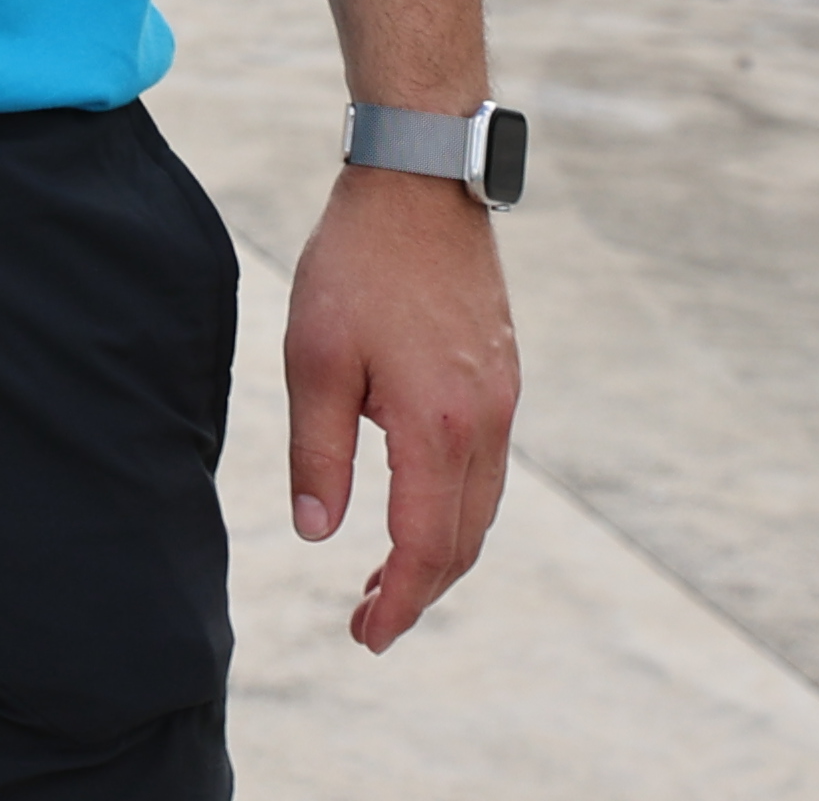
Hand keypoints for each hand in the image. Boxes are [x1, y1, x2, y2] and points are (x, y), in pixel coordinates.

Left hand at [281, 160, 517, 651]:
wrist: (420, 181)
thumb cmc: (357, 265)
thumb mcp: (314, 359)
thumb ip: (318, 454)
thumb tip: (318, 533)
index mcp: (437, 427)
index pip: (426, 547)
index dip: (398, 603)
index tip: (365, 636)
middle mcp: (487, 423)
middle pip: (464, 540)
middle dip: (420, 590)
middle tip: (370, 619)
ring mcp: (504, 398)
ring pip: (483, 506)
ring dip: (442, 551)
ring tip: (388, 575)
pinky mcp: (503, 374)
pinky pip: (489, 466)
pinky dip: (457, 505)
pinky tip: (417, 502)